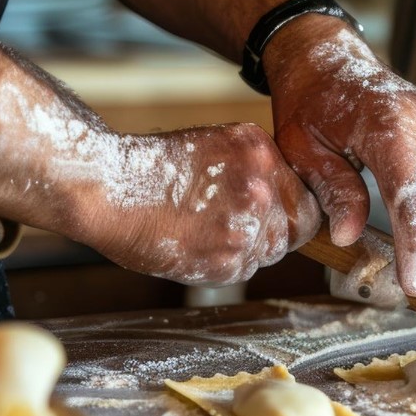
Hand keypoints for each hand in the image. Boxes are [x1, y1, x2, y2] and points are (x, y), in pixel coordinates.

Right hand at [82, 124, 320, 283]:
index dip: (293, 211)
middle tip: (236, 226)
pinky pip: (243, 269)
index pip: (306, 198)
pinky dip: (224, 263)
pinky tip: (196, 243)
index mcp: (261, 155)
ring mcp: (245, 229)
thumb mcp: (220, 146)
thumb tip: (287, 197)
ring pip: (269, 252)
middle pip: (295, 229)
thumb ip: (259, 170)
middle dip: (273, 231)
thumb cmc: (157, 167)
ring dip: (248, 248)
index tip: (278, 216)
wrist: (109, 189)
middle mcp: (260, 191)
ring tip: (208, 231)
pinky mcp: (226, 262)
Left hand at [265, 19, 415, 295]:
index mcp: (389, 125)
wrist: (330, 60)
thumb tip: (350, 239)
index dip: (414, 249)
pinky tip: (407, 213)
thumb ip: (332, 192)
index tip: (413, 285)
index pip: (410, 200)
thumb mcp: (303, 150)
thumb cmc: (310, 105)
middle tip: (399, 279)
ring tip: (399, 248)